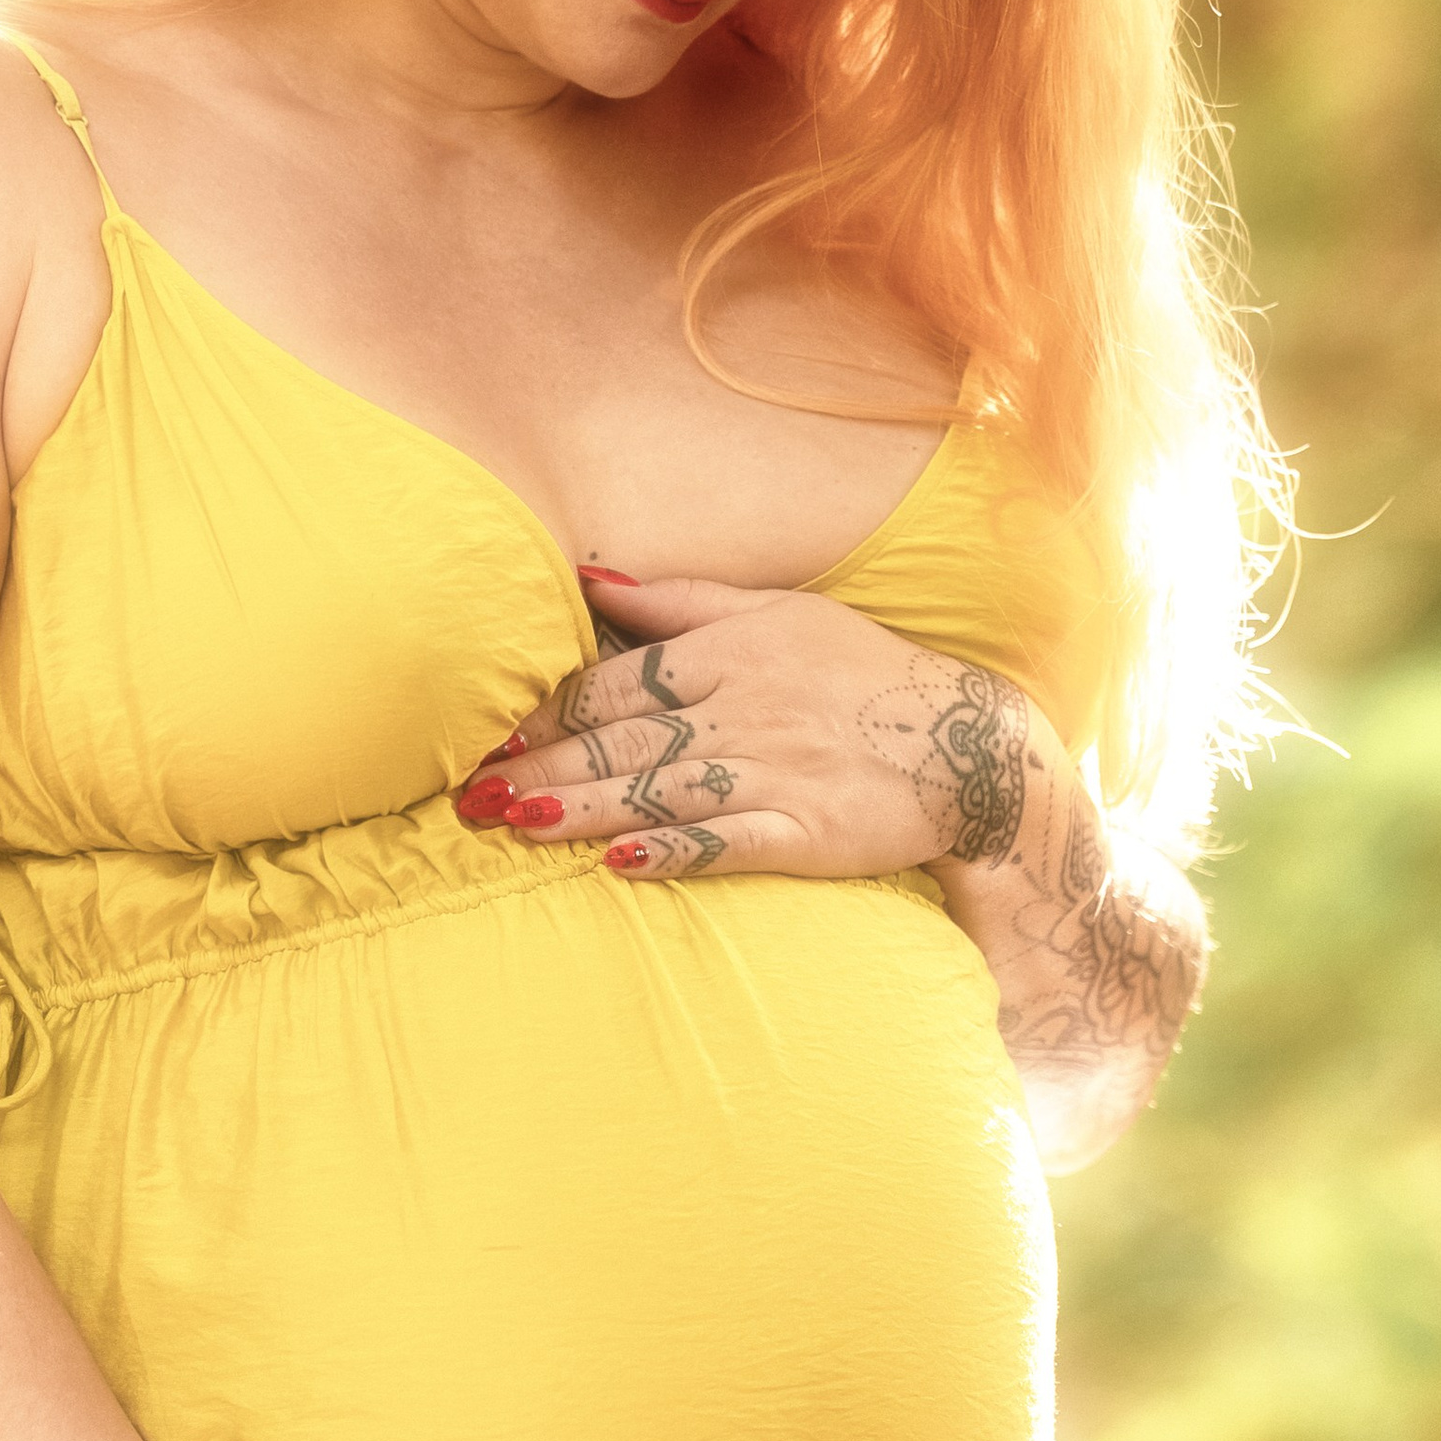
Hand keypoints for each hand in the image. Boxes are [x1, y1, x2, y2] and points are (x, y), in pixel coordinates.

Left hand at [458, 574, 1051, 883]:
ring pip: (662, 791)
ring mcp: (776, 774)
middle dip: (545, 764)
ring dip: (587, 808)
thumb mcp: (779, 613)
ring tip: (520, 822)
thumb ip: (679, 600)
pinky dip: (675, 853)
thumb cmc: (862, 674)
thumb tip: (586, 576)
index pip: (621, 682)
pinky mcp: (807, 834)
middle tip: (471, 793)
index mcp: (733, 652)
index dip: (551, 708)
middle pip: (627, 740)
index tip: (490, 731)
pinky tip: (623, 865)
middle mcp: (746, 710)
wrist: (968, 747)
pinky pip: (729, 845)